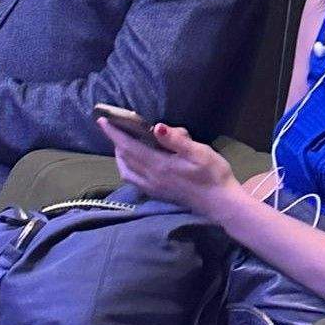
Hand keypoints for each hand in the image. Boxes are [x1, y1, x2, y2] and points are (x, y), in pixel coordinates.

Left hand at [97, 118, 239, 217]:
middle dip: (115, 141)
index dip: (114, 133)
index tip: (102, 120)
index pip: (129, 146)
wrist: (222, 204)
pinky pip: (133, 180)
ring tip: (121, 143)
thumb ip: (176, 140)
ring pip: (126, 171)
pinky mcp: (158, 194)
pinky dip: (126, 168)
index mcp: (159, 165)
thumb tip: (157, 127)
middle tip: (112, 126)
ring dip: (119, 156)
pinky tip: (133, 163)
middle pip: (124, 157)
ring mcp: (153, 188)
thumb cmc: (214, 175)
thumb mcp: (199, 152)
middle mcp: (151, 178)